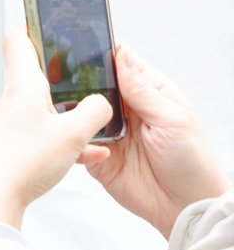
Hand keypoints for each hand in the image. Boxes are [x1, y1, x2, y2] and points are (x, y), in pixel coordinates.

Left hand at [0, 34, 117, 231]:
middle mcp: (10, 103)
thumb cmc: (23, 164)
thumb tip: (100, 103)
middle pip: (36, 76)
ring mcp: (6, 127)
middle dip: (65, 76)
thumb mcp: (74, 133)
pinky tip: (87, 156)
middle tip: (87, 76)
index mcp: (22, 86)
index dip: (35, 26)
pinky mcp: (7, 150)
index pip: (19, 40)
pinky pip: (41, 138)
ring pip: (44, 111)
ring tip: (94, 126)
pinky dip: (64, 142)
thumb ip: (96, 110)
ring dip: (69, 115)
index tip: (51, 21)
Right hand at [78, 44, 227, 236]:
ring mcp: (109, 134)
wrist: (184, 205)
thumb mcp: (171, 118)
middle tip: (58, 78)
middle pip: (94, 87)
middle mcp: (126, 111)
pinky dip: (71, 143)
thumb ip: (142, 90)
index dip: (101, 54)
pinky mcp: (96, 157)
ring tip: (60, 110)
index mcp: (148, 93)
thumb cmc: (191, 159)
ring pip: (80, 115)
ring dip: (70, 113)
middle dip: (77, 82)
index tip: (79, 44)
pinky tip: (73, 141)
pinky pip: (75, 145)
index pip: (120, 65)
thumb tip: (123, 54)